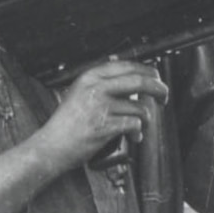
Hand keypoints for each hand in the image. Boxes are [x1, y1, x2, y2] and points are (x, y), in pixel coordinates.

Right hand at [40, 59, 171, 169]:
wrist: (49, 147)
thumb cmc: (64, 125)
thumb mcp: (78, 95)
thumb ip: (101, 86)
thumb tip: (132, 85)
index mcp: (90, 77)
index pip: (127, 66)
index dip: (147, 71)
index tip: (156, 78)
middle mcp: (96, 89)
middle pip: (140, 81)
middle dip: (158, 89)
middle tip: (164, 97)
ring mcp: (100, 107)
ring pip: (139, 108)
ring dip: (147, 119)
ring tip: (142, 127)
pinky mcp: (105, 126)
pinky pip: (134, 125)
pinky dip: (138, 133)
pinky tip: (134, 137)